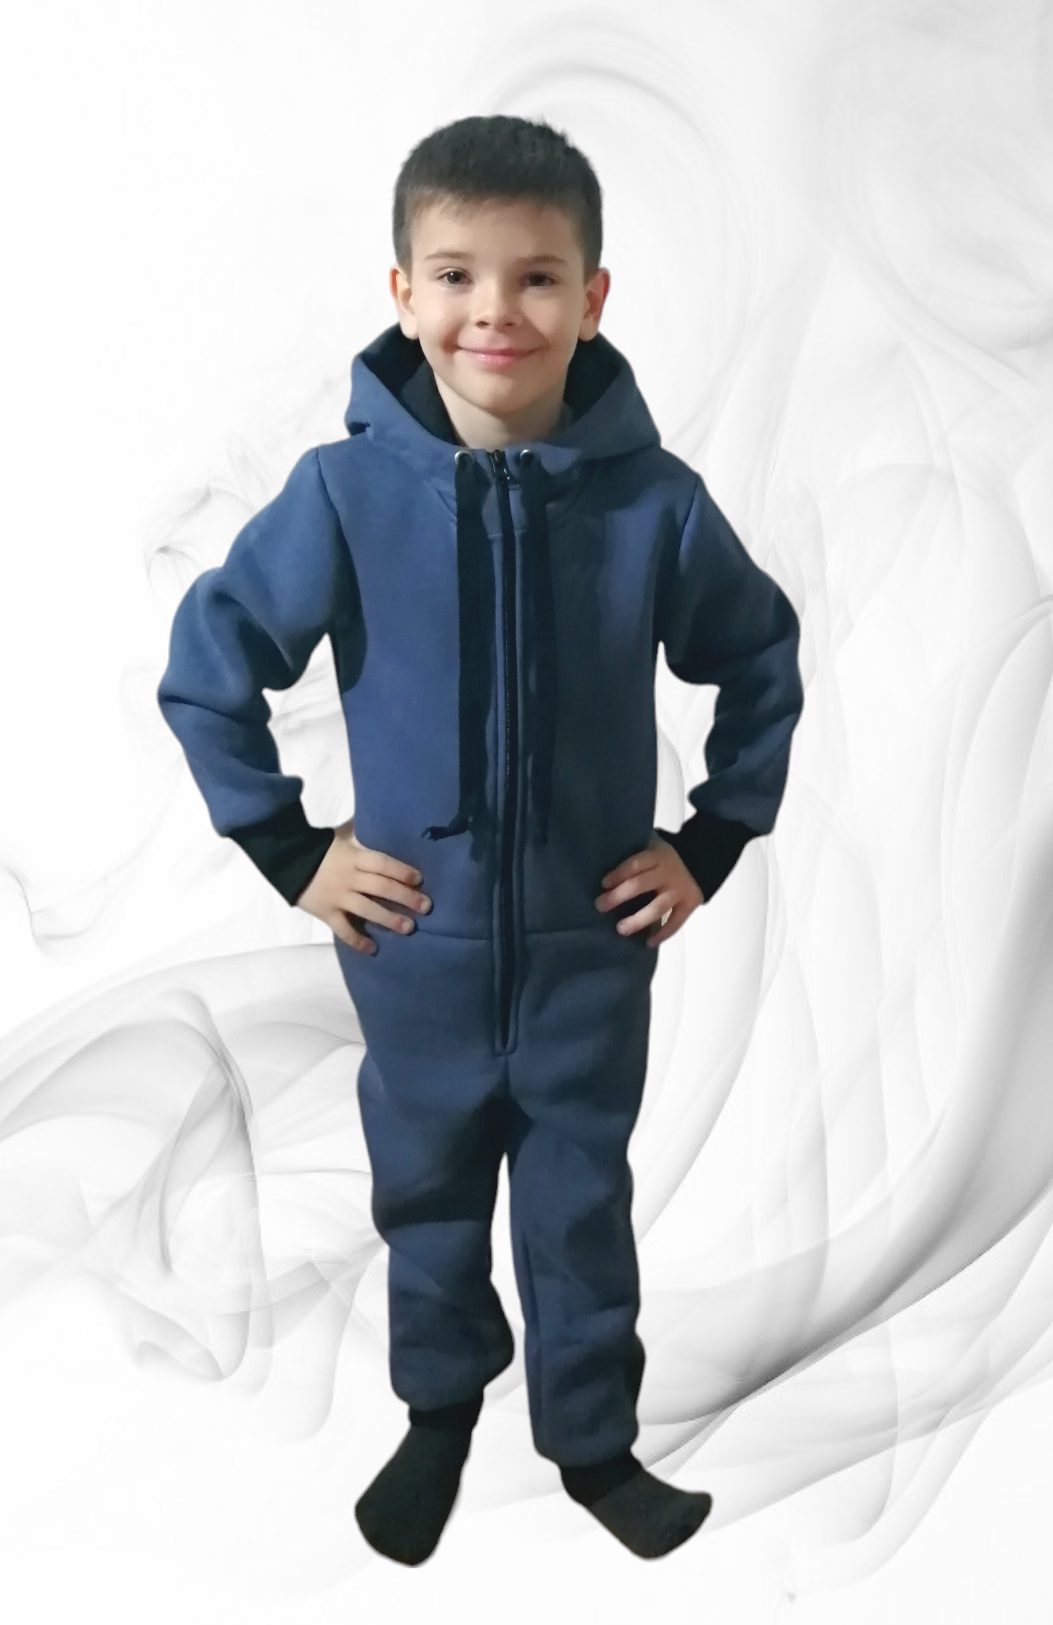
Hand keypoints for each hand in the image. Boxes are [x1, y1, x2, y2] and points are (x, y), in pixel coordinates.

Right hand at [295, 816, 430, 952]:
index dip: (401, 871)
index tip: (419, 880)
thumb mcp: (343, 836)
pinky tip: (372, 949)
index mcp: (354, 857)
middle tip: (425, 907)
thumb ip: (362, 833)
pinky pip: (343, 929)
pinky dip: (357, 941)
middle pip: (380, 887)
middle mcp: (348, 877)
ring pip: (366, 909)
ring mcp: (337, 897)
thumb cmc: (321, 848)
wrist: (286, 860)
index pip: (382, 863)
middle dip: (405, 897)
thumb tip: (384, 818)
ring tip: (409, 928)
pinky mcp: (326, 913)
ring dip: (389, 919)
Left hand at [595, 832, 703, 947]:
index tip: (603, 885)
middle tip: (600, 906)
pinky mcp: (690, 904)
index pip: (634, 864)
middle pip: (640, 885)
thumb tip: (604, 861)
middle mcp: (668, 873)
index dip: (618, 874)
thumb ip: (635, 851)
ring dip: (638, 920)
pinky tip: (649, 943)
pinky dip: (663, 934)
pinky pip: (676, 922)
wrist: (701, 858)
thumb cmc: (665, 855)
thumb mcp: (652, 845)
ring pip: (657, 908)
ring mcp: (679, 890)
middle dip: (618, 896)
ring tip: (621, 929)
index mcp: (657, 856)